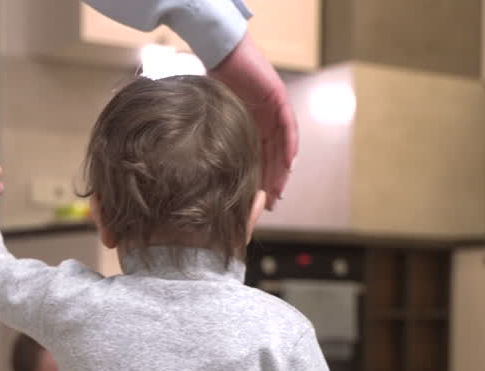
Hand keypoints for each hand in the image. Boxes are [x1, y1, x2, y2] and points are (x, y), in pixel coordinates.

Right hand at [208, 33, 296, 209]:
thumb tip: (194, 164)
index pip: (257, 156)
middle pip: (272, 155)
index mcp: (250, 125)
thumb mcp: (212, 115)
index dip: (257, 178)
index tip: (255, 201)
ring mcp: (274, 110)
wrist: (221, 53)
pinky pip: (287, 126)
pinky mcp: (278, 99)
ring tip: (280, 190)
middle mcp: (265, 120)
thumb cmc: (213, 80)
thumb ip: (212, 135)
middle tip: (271, 203)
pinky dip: (289, 145)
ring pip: (282, 146)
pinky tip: (288, 163)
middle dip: (272, 180)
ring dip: (282, 169)